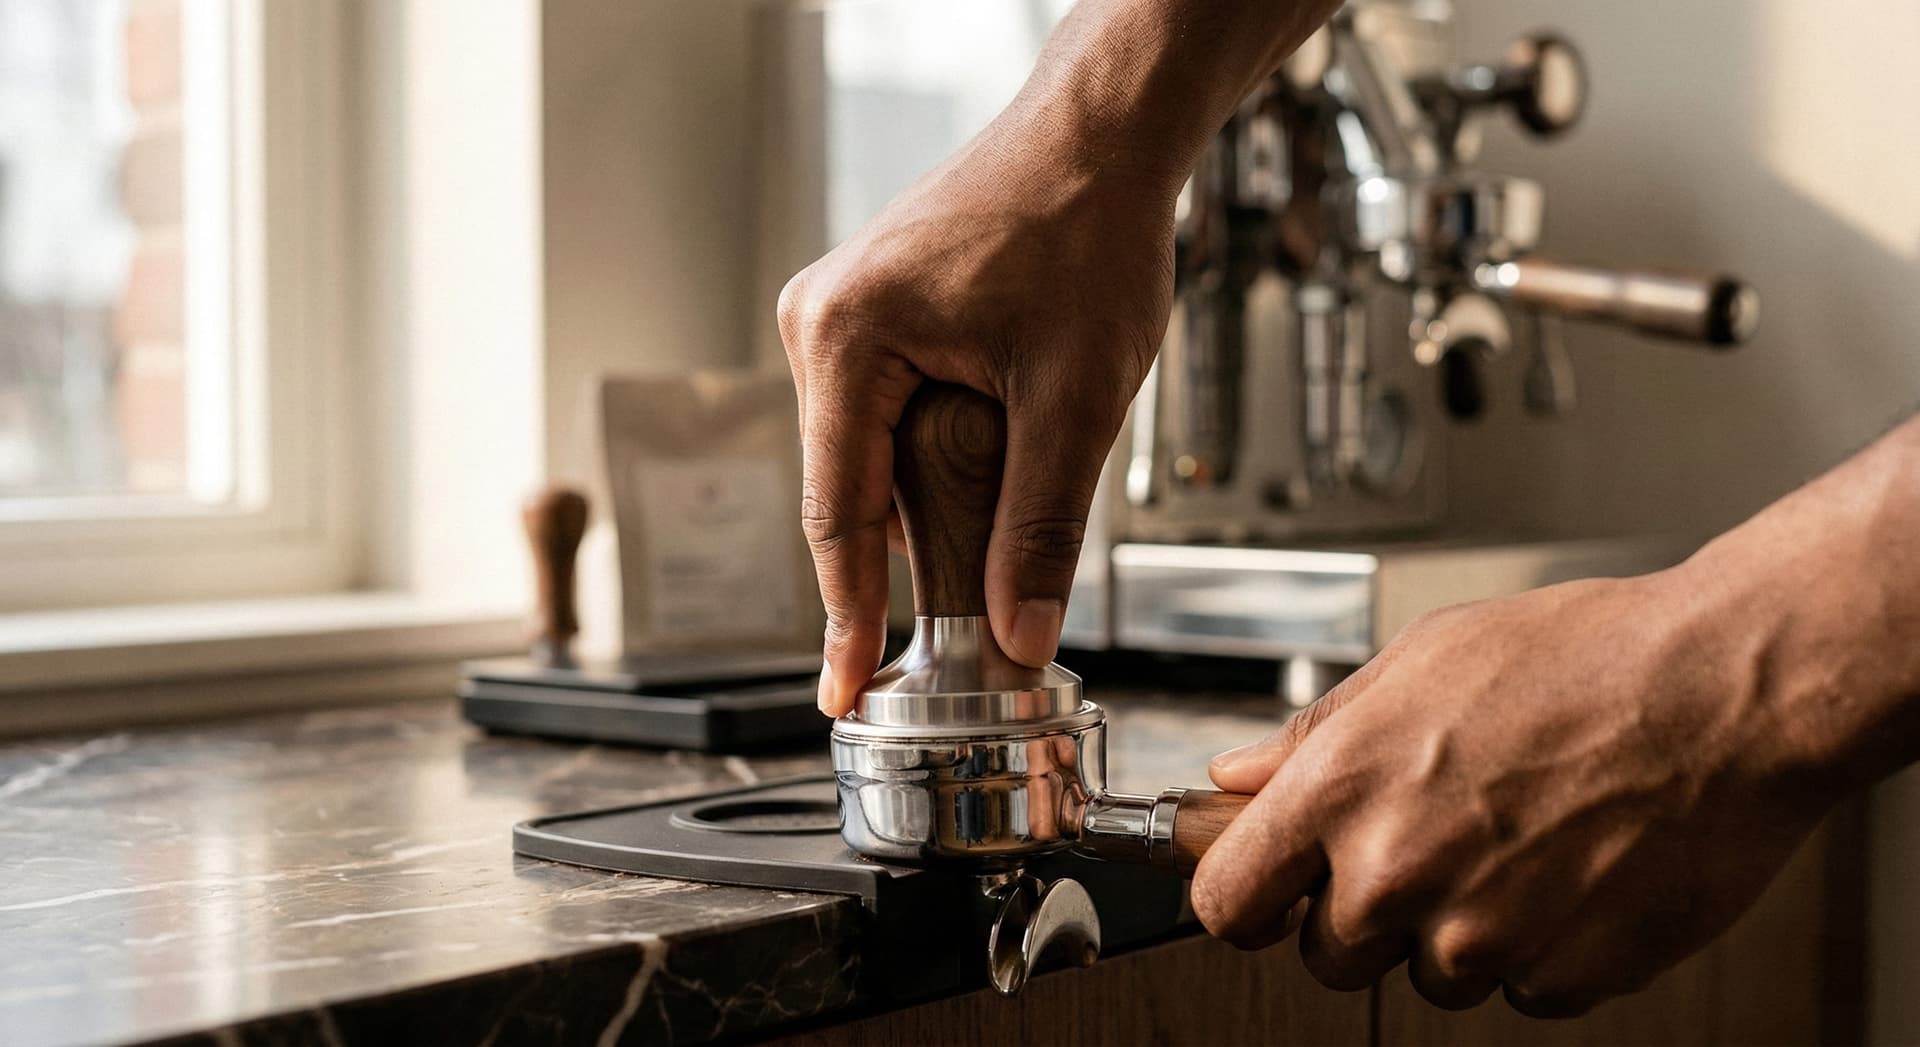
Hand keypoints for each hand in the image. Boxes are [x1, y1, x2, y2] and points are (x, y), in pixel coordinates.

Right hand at [778, 112, 1175, 714]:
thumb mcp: (1075, 398)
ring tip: (1011, 480)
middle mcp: (821, 322)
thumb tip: (1018, 632)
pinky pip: (885, 415)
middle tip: (969, 610)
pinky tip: (994, 443)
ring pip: (872, 456)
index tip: (844, 690)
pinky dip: (934, 453)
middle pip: (851, 489)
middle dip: (914, 551)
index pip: (837, 516)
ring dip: (933, 494)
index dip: (848, 617)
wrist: (1103, 137)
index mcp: (846, 338)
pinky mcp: (872, 312)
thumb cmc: (1087, 229)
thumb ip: (1040, 525)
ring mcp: (840, 314)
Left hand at [1190, 565, 1844, 1016]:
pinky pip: (1516, 990)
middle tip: (1424, 843)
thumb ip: (1314, 735)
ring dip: (1453, 931)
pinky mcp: (1561, 977)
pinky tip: (1567, 870)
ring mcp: (1481, 935)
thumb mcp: (1419, 660)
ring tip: (1514, 840)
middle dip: (1360, 913)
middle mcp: (1398, 871)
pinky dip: (1535, 950)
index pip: (1228, 901)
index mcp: (1343, 787)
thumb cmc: (1583, 658)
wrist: (1724, 694)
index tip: (1263, 890)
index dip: (1243, 898)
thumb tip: (1239, 779)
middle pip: (1326, 955)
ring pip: (1425, 976)